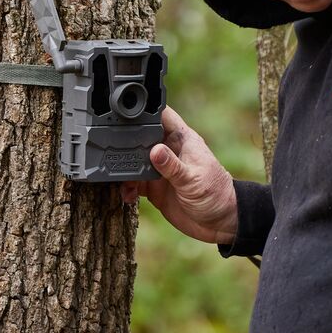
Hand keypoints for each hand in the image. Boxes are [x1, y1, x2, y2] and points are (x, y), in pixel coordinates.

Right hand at [119, 105, 237, 244]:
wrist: (220, 223)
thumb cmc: (216, 195)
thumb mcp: (194, 179)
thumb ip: (173, 166)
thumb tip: (154, 151)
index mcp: (182, 140)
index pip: (162, 115)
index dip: (146, 109)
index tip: (126, 109)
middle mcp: (169, 151)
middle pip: (142, 136)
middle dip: (126, 140)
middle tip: (110, 148)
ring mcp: (160, 169)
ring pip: (135, 161)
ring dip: (124, 167)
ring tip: (119, 176)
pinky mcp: (155, 187)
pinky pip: (135, 183)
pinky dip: (127, 188)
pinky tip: (127, 195)